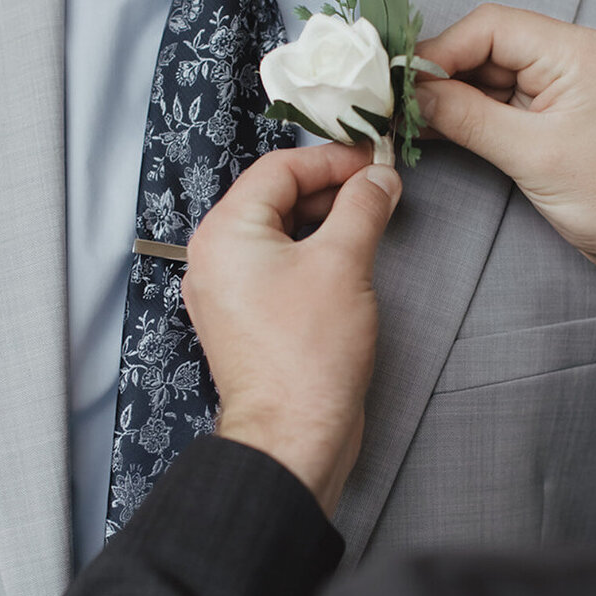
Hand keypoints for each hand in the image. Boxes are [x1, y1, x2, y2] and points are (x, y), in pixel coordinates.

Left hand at [182, 145, 401, 514]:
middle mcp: (215, 257)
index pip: (279, 169)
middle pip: (276, 198)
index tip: (375, 161)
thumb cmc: (308, 353)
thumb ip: (363, 207)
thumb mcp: (344, 262)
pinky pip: (278, 267)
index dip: (332, 159)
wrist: (293, 436)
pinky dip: (313, 254)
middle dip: (331, 190)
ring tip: (372, 221)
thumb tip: (379, 178)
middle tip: (380, 189)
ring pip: (280, 233)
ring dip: (326, 222)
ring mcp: (228, 291)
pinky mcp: (247, 318)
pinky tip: (350, 259)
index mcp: (225, 232)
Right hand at [417, 6, 595, 334]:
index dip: (438, 51)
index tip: (399, 82)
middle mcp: (572, 59)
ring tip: (404, 120)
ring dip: (449, 99)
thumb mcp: (533, 155)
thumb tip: (414, 94)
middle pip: (486, 47)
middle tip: (392, 103)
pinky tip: (434, 131)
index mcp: (577, 51)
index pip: (490, 26)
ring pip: (490, 78)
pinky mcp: (557, 121)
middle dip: (438, 75)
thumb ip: (467, 117)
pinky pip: (503, 106)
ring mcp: (565, 90)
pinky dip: (469, 117)